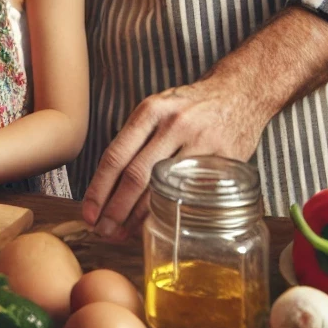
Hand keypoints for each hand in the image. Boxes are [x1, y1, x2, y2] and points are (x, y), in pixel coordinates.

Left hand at [81, 76, 269, 239]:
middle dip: (115, 209)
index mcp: (151, 111)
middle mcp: (172, 125)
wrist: (239, 93)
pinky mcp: (222, 160)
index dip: (99, 188)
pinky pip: (192, 193)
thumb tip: (108, 184)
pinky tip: (158, 224)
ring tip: (122, 233)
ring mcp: (199, 142)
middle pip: (135, 175)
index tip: (88, 211)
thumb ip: (137, 139)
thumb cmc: (191, 106)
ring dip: (138, 217)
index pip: (116, 155)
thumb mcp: (160, 108)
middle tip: (102, 230)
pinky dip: (172, 212)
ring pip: (161, 188)